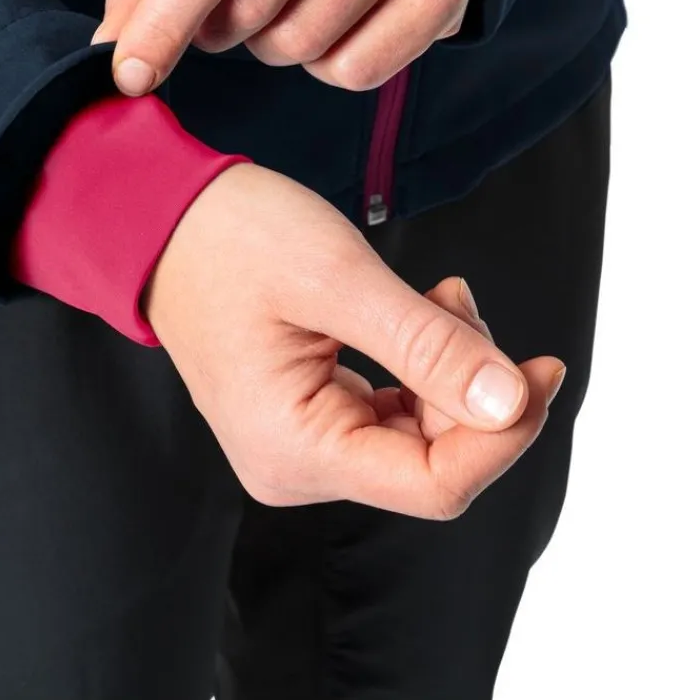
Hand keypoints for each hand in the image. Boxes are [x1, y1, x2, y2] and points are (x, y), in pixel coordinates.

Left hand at [91, 0, 469, 95]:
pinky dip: (335, 67)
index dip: (162, 26)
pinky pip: (360, 71)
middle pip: (253, 12)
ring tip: (297, 7)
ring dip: (283, 49)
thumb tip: (104, 55)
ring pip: (305, 47)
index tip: (129, 78)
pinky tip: (343, 25)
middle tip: (244, 9)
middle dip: (231, 31)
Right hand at [144, 161, 564, 517]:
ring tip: (436, 295)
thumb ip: (425, 346)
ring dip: (447, 370)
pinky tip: (418, 313)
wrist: (158, 216)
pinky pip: (389, 414)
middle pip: (432, 461)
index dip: (503, 434)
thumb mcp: (337, 279)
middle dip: (470, 386)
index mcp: (295, 450)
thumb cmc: (229, 238)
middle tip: (458, 297)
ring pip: (417, 437)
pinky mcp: (305, 418)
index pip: (435, 483)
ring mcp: (298, 446)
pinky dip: (420, 369)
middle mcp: (294, 467)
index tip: (542, 367)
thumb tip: (510, 402)